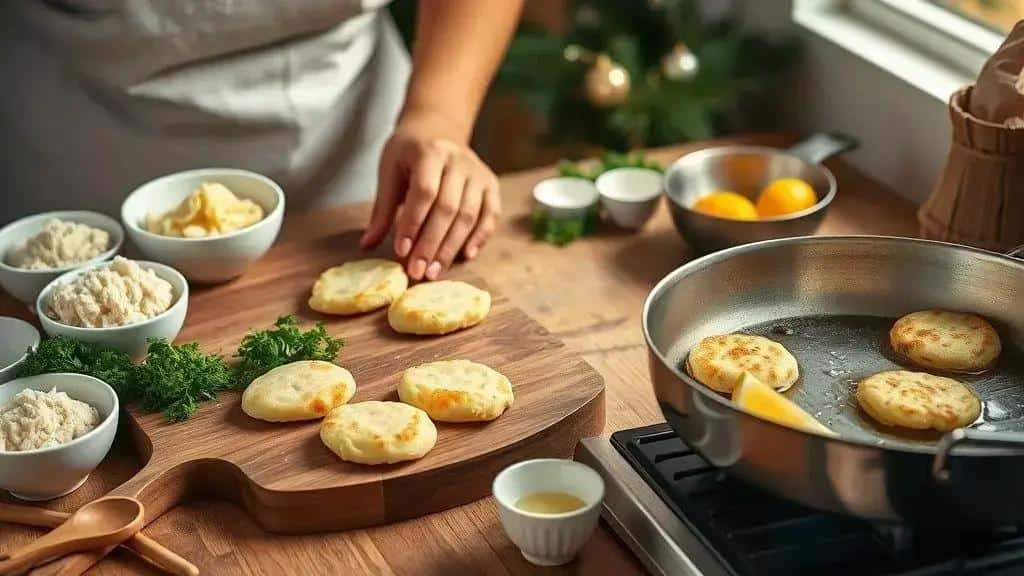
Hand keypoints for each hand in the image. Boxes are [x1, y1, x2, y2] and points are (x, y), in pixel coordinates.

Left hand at [360, 117, 500, 280]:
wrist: (438, 128)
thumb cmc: (409, 152)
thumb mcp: (389, 171)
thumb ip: (382, 209)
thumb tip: (367, 245)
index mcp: (430, 152)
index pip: (424, 192)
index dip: (413, 223)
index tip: (401, 251)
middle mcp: (459, 161)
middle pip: (448, 208)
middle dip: (431, 244)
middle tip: (417, 272)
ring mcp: (478, 173)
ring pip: (469, 216)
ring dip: (452, 247)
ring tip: (434, 272)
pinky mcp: (491, 185)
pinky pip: (490, 215)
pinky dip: (480, 238)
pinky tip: (466, 256)